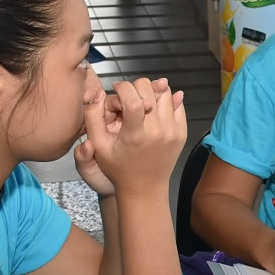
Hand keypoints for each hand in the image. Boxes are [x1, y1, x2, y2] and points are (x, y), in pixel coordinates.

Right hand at [80, 76, 186, 198]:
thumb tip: (101, 93)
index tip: (117, 90)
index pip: (133, 97)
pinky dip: (166, 100)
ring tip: (141, 102)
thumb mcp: (98, 146)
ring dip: (152, 91)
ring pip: (166, 93)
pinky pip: (178, 104)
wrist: (144, 187)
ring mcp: (172, 132)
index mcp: (135, 135)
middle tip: (129, 99)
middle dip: (136, 87)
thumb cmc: (118, 168)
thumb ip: (93, 117)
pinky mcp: (182, 133)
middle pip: (150, 90)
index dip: (123, 87)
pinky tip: (154, 108)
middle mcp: (157, 132)